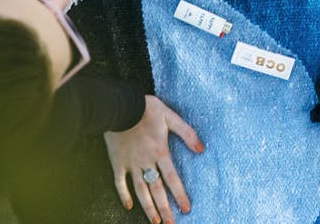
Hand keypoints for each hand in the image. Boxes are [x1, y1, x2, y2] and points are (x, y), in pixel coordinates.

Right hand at [104, 95, 204, 223]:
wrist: (120, 106)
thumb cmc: (147, 109)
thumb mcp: (171, 117)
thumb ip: (187, 132)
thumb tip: (201, 149)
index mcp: (161, 152)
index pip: (173, 179)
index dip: (180, 195)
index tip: (186, 209)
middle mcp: (146, 162)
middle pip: (157, 190)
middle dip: (165, 209)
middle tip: (171, 223)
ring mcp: (131, 164)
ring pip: (140, 190)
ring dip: (148, 207)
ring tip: (155, 222)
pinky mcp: (118, 163)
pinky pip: (120, 183)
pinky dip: (124, 195)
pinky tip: (129, 207)